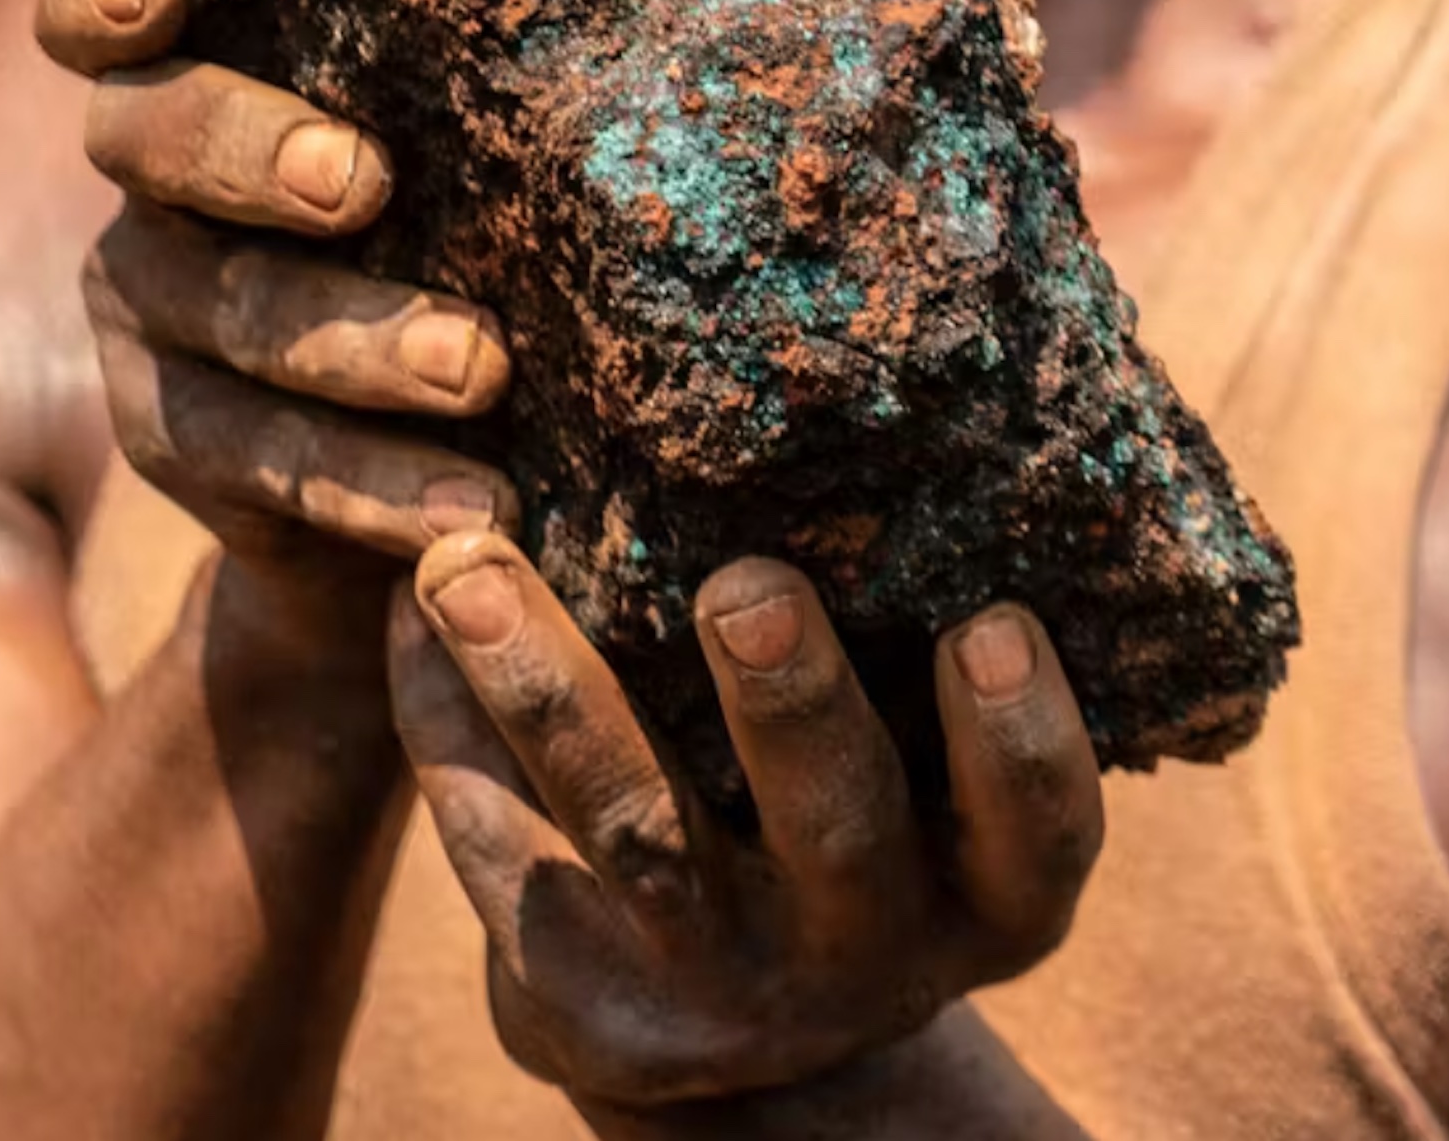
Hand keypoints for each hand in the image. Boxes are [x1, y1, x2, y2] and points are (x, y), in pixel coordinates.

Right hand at [35, 0, 518, 564]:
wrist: (413, 462)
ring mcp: (154, 321)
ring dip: (360, 343)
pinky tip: (475, 510)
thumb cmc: (459, 227)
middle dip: (252, 154)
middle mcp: (151, 192)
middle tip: (361, 179)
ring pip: (232, 316)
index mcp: (200, 79)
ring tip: (481, 368)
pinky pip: (273, 465)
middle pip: (148, 140)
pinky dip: (383, 486)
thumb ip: (460, 77)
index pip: (94, 19)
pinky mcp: (182, 448)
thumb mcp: (452, 150)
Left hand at [387, 533, 1103, 1108]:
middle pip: (835, 828)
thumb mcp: (931, 789)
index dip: (1024, 739)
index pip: (1040, 829)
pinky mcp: (577, 998)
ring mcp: (715, 987)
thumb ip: (924, 645)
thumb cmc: (854, 826)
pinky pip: (502, 844)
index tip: (991, 620)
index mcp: (984, 893)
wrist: (728, 1041)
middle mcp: (862, 954)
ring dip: (552, 688)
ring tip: (469, 567)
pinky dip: (447, 717)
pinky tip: (408, 606)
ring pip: (633, 831)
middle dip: (790, 703)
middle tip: (746, 587)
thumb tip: (896, 407)